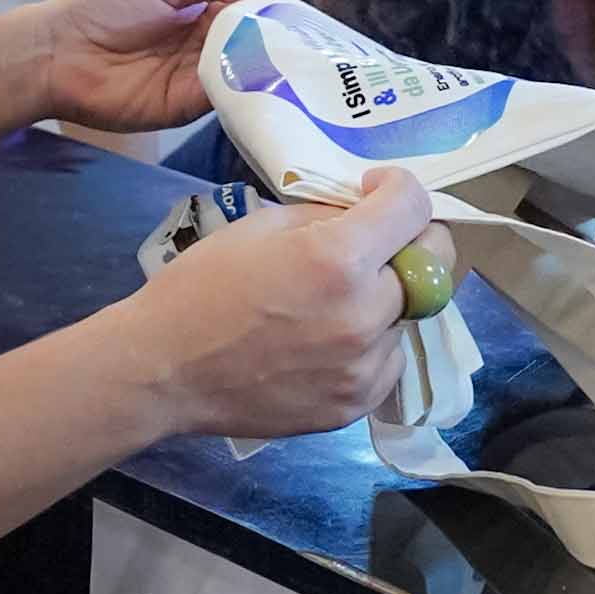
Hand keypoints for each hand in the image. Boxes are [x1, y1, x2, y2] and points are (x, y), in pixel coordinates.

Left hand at [23, 0, 277, 130]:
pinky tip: (262, 75)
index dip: (271, 6)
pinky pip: (223, 94)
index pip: (246, 6)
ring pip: (244, 67)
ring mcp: (196, 74)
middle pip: (252, 39)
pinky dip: (243, 86)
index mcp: (199, 6)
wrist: (59, 51)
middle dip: (276, 36)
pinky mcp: (187, 105)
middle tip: (304, 35)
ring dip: (265, 61)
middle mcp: (203, 41)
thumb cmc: (103, 6)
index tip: (300, 9)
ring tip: (292, 53)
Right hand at [115, 169, 450, 444]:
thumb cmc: (200, 289)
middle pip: (432, 263)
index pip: (413, 208)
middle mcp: (363, 315)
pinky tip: (329, 339)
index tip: (378, 191)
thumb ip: (325, 216)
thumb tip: (364, 214)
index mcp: (337, 260)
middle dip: (408, 241)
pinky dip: (372, 343)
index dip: (399, 189)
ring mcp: (363, 367)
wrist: (162, 371)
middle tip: (375, 243)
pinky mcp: (354, 405)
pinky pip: (389, 359)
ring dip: (386, 298)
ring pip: (410, 314)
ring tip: (335, 300)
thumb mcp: (260, 226)